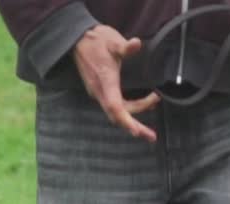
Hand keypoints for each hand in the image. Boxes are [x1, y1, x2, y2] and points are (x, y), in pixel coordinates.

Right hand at [72, 25, 159, 141]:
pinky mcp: (101, 92)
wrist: (78, 40)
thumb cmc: (96, 41)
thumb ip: (125, 47)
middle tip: (152, 137)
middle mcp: (100, 91)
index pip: (115, 106)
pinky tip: (142, 106)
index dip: (126, 120)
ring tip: (152, 116)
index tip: (136, 132)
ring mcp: (99, 93)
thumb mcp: (112, 41)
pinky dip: (128, 112)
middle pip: (117, 116)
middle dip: (135, 127)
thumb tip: (137, 44)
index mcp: (105, 81)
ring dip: (133, 119)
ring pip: (117, 113)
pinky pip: (115, 107)